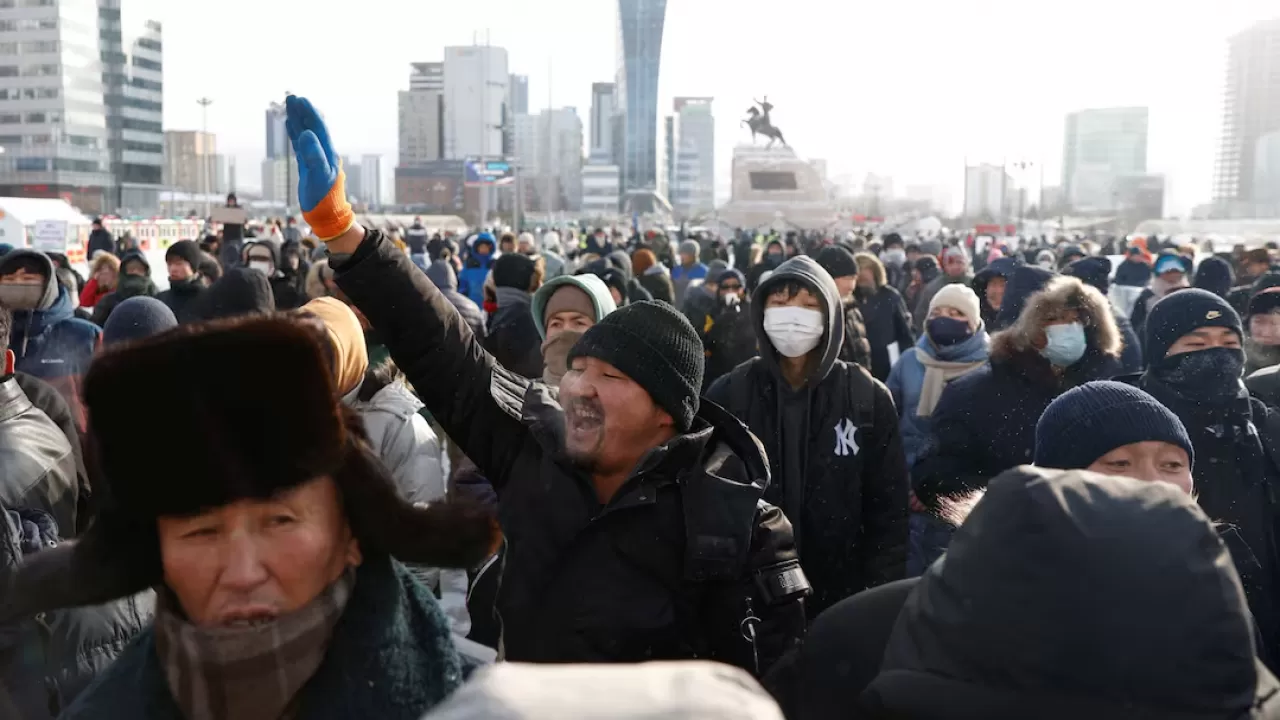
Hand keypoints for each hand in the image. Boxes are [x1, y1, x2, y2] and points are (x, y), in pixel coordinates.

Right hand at [284, 95, 352, 240]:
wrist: (326, 217)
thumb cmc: (324, 199)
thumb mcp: (318, 176)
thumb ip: (313, 155)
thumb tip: (306, 133)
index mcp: (328, 154)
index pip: (318, 128)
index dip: (309, 113)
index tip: (299, 100)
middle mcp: (323, 154)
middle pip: (312, 127)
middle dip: (302, 112)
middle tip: (291, 97)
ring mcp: (315, 159)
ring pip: (306, 134)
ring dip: (298, 120)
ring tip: (289, 106)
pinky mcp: (308, 166)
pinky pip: (301, 146)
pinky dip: (295, 134)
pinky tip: (291, 127)